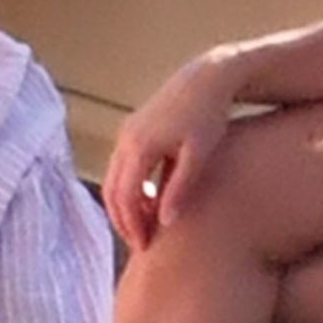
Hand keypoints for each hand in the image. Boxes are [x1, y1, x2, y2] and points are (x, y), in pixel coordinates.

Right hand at [103, 51, 239, 251]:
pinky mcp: (133, 129)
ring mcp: (127, 132)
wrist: (208, 77)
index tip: (146, 246)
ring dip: (124, 206)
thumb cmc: (209, 115)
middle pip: (112, 190)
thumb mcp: (200, 153)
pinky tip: (149, 203)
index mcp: (140, 145)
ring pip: (113, 179)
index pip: (125, 197)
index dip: (133, 225)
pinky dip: (129, 189)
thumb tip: (165, 222)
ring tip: (144, 228)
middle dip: (124, 221)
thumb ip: (180, 187)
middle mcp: (126, 139)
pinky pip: (122, 167)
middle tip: (141, 244)